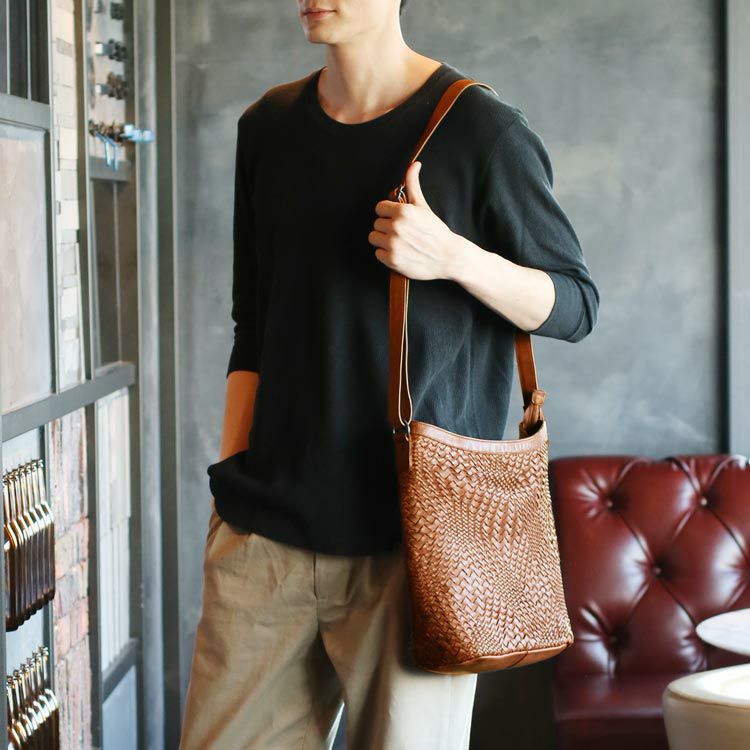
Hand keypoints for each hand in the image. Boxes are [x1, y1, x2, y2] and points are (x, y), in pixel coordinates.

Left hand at [369, 161, 460, 280]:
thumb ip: (413, 185)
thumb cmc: (435, 231)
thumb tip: (414, 165)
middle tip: (402, 232)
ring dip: (383, 240)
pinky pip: (378, 254)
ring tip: (399, 242)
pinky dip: (386, 254)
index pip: (379, 208)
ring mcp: (393, 244)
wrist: (448, 257)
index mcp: (402, 211)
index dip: (388, 213)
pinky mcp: (392, 260)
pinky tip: (400, 252)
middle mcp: (396, 227)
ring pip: (374, 238)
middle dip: (387, 227)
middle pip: (377, 223)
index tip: (397, 218)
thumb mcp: (423, 206)